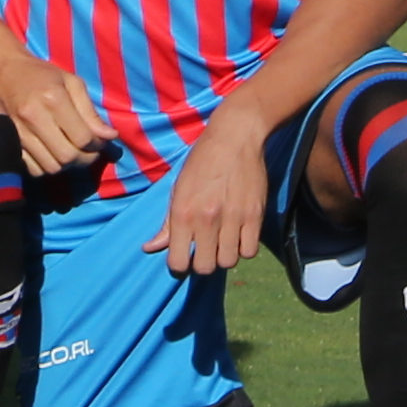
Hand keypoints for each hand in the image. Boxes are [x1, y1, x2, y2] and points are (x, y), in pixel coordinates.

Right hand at [0, 35, 116, 174]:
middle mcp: (33, 117)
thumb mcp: (72, 83)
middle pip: (68, 156)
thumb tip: (110, 136)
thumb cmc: (42, 76)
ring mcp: (18, 132)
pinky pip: (34, 170)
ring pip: (51, 167)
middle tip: (88, 151)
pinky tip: (51, 154)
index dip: (97, 145)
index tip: (99, 141)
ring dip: (67, 165)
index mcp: (53, 99)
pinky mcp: (10, 142)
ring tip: (71, 152)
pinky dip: (47, 167)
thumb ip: (90, 111)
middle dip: (84, 159)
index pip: (83, 138)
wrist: (3, 72)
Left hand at [151, 114, 272, 278]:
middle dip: (203, 263)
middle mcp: (207, 219)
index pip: (178, 262)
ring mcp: (233, 218)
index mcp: (183, 212)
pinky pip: (250, 251)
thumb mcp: (177, 189)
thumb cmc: (201, 162)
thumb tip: (150, 248)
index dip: (179, 265)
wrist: (235, 138)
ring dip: (224, 255)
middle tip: (204, 250)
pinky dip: (243, 248)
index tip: (183, 258)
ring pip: (229, 261)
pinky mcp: (255, 216)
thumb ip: (167, 224)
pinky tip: (238, 235)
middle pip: (206, 267)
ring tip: (221, 240)